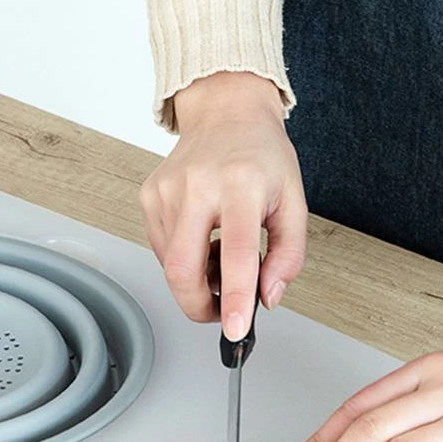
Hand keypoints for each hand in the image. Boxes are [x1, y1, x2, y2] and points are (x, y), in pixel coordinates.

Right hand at [139, 71, 307, 341]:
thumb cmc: (261, 157)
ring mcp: (168, 190)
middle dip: (198, 306)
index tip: (234, 329)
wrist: (226, 112)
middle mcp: (199, 185)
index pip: (236, 253)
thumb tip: (267, 297)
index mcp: (242, 185)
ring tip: (219, 255)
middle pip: (182, 269)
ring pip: (170, 264)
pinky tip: (201, 238)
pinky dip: (183, 257)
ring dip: (196, 277)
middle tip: (219, 313)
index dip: (233, 298)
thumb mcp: (293, 202)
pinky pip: (161, 248)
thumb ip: (288, 255)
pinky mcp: (150, 195)